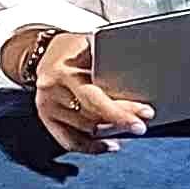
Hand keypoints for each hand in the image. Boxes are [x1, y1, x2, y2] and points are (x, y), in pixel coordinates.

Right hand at [32, 32, 150, 155]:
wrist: (43, 50)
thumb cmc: (74, 46)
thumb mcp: (90, 42)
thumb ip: (109, 56)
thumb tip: (144, 69)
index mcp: (64, 72)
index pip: (95, 98)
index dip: (121, 110)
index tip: (145, 113)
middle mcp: (52, 91)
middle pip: (92, 115)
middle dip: (121, 120)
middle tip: (142, 124)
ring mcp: (47, 107)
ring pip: (85, 129)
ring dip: (111, 132)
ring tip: (131, 128)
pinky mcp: (46, 118)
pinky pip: (70, 141)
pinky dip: (92, 146)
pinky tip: (111, 144)